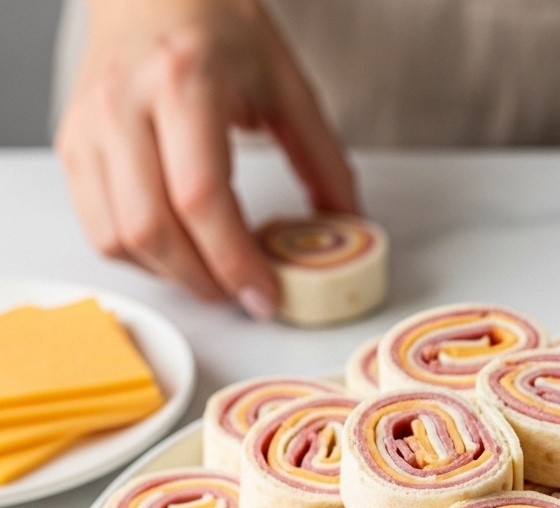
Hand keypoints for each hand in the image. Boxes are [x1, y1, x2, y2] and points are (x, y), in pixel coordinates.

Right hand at [55, 0, 358, 317]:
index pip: (200, 197)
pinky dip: (141, 257)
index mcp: (184, 80)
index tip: (266, 294)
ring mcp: (90, 126)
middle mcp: (124, 102)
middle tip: (245, 293)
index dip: (235, 261)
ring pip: (119, 238)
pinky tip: (177, 250)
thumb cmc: (217, 26)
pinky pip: (98, 229)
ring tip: (215, 273)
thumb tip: (350, 225)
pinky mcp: (73, 146)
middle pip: (153, 228)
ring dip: (173, 275)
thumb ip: (324, 161)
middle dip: (206, 281)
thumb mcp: (287, 85)